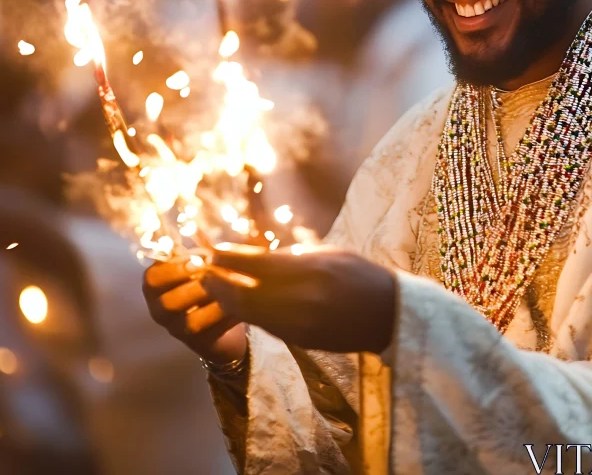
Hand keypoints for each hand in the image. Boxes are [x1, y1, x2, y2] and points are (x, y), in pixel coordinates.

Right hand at [142, 258, 246, 365]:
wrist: (224, 313)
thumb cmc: (210, 277)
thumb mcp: (203, 261)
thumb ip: (202, 252)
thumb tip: (215, 241)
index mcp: (157, 286)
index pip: (152, 279)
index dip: (174, 270)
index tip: (198, 261)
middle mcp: (161, 310)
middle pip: (167, 304)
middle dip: (196, 288)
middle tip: (217, 276)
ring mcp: (178, 330)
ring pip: (190, 323)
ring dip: (215, 304)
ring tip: (234, 288)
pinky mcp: (200, 344)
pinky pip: (213, 334)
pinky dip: (229, 316)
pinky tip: (243, 303)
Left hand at [202, 247, 396, 353]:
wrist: (387, 314)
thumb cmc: (359, 274)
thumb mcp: (328, 253)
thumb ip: (291, 256)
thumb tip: (254, 257)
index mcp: (309, 270)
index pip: (254, 265)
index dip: (228, 259)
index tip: (212, 251)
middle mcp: (300, 299)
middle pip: (243, 295)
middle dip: (219, 283)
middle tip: (205, 273)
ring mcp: (298, 324)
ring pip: (249, 315)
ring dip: (228, 301)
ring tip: (216, 288)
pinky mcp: (299, 340)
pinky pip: (265, 325)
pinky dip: (248, 314)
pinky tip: (242, 304)